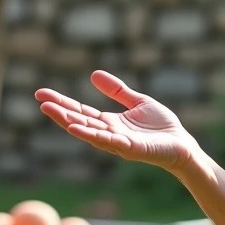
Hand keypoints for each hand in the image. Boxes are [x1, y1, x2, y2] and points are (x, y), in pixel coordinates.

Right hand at [35, 71, 202, 172]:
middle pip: (80, 122)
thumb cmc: (161, 127)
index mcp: (110, 123)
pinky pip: (109, 142)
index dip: (62, 103)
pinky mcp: (133, 149)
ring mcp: (119, 143)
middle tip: (41, 101)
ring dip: (70, 123)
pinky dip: (92, 135)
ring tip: (52, 112)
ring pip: (90, 133)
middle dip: (60, 112)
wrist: (183, 144)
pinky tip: (78, 128)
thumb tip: (93, 75)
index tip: (42, 94)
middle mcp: (110, 134)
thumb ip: (117, 91)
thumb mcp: (137, 101)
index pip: (80, 112)